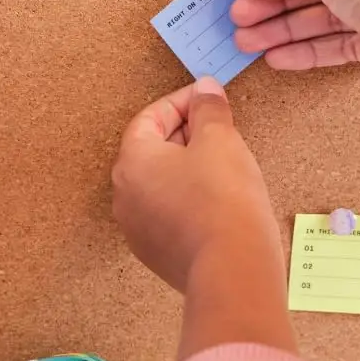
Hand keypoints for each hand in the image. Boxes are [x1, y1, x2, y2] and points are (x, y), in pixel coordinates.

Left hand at [112, 77, 283, 293]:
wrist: (233, 269)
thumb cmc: (224, 201)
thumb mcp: (221, 140)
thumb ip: (209, 110)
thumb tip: (205, 91)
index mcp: (132, 162)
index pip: (150, 119)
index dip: (182, 103)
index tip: (208, 98)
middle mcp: (126, 197)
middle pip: (152, 152)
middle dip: (186, 135)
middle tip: (220, 129)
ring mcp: (139, 230)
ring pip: (162, 185)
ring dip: (189, 169)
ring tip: (224, 165)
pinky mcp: (159, 255)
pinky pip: (170, 215)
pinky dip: (190, 201)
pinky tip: (220, 201)